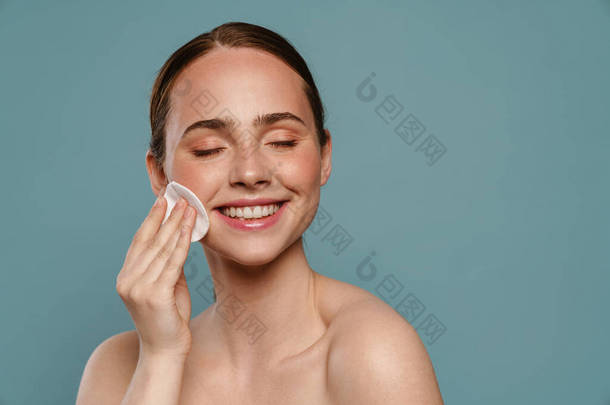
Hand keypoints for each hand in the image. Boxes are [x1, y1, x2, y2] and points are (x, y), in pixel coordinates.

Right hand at [115, 186, 195, 357]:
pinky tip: (189, 228)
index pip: (140, 241)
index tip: (162, 200)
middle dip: (167, 217)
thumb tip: (178, 241)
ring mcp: (138, 288)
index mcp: (126, 277)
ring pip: (162, 249)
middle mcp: (128, 280)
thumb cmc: (169, 318)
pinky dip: (182, 242)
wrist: (165, 351)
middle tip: (179, 197)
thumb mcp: (167, 286)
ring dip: (177, 225)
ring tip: (188, 207)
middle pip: (151, 241)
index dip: (152, 219)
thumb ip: (168, 265)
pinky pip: (173, 262)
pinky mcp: (154, 295)